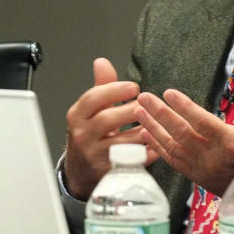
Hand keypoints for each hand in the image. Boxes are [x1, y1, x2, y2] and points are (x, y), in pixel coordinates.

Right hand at [64, 58, 149, 198]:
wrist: (80, 170)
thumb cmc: (91, 134)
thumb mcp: (91, 111)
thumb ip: (101, 87)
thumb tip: (102, 61)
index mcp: (77, 116)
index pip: (93, 98)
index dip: (115, 90)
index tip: (134, 87)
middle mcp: (81, 135)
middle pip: (107, 120)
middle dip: (131, 110)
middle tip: (147, 105)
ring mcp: (93, 155)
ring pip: (121, 142)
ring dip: (142, 132)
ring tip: (154, 124)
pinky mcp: (106, 171)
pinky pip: (131, 160)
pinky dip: (146, 153)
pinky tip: (156, 145)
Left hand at [133, 72, 233, 195]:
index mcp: (231, 143)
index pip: (203, 121)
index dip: (184, 107)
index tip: (169, 93)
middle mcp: (213, 157)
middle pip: (181, 132)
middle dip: (160, 114)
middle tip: (144, 97)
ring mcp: (202, 169)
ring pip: (172, 147)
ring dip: (153, 128)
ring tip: (138, 112)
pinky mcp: (196, 177)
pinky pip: (173, 161)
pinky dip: (158, 147)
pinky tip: (146, 134)